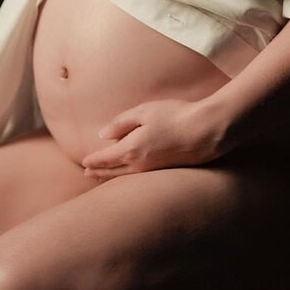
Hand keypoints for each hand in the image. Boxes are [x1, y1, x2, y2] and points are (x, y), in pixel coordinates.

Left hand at [80, 98, 226, 178]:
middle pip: (113, 171)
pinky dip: (127, 177)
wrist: (205, 131)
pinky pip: (139, 177)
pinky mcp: (165, 171)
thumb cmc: (174, 116)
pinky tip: (128, 173)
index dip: (93, 161)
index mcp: (131, 149)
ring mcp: (153, 170)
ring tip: (103, 176)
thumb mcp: (144, 112)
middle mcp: (139, 165)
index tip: (83, 163)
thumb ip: (122, 123)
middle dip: (99, 172)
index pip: (105, 159)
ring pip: (126, 176)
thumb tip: (103, 135)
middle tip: (88, 174)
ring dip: (112, 176)